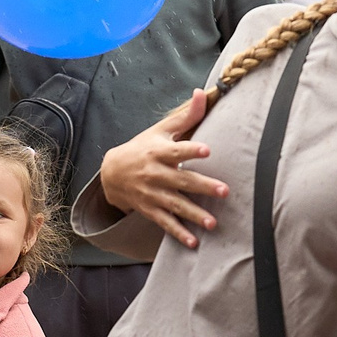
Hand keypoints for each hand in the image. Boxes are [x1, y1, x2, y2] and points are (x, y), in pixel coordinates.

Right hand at [98, 90, 228, 247]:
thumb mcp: (160, 130)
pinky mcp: (150, 209)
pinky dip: (178, 233)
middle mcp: (155, 173)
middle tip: (224, 191)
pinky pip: (165, 223)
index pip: (177, 150)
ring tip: (212, 223)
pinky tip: (193, 242)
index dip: (191, 150)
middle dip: (203, 186)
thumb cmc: (143, 147)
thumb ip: (185, 117)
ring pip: (175, 204)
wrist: (112, 173)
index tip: (207, 150)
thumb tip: (202, 93)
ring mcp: (152, 194)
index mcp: (159, 151)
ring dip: (194, 214)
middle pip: (182, 180)